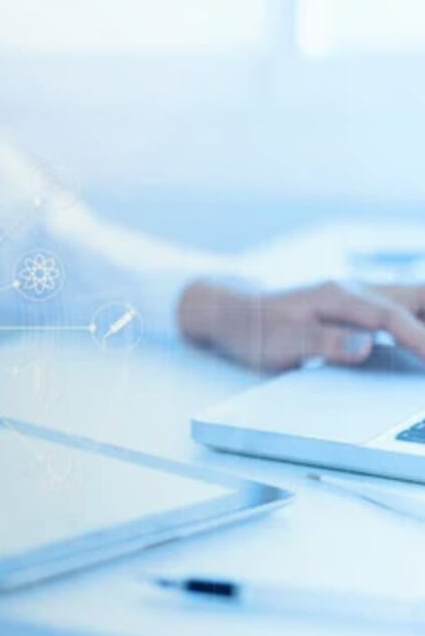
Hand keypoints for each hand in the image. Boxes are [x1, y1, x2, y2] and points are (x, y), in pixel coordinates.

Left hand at [178, 279, 424, 370]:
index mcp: (337, 296)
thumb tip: (364, 346)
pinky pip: (398, 307)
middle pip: (415, 295)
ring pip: (410, 297)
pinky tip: (419, 337)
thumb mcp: (280, 341)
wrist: (230, 312)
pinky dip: (417, 320)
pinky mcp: (354, 306)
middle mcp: (352, 289)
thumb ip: (323, 342)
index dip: (420, 340)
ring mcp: (355, 295)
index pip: (391, 316)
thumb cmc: (252, 328)